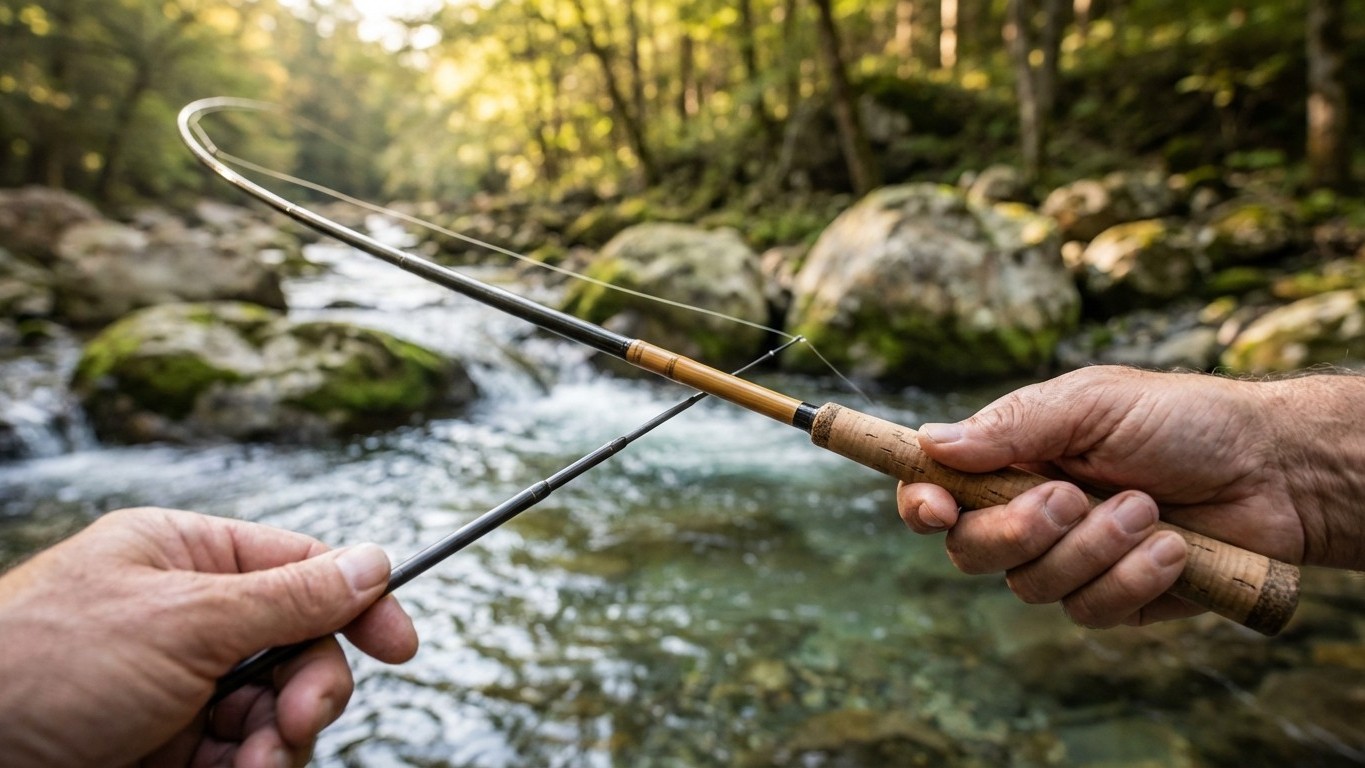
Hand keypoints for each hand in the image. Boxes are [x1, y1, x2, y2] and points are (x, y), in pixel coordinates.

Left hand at [0, 507, 418, 766]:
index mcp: (188, 557)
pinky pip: (242, 754)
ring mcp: (180, 685)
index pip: (303, 567)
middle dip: (309, 689)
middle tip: (297, 723)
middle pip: (300, 645)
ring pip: (276, 709)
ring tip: (252, 764)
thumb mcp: (183, 620)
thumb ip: (289, 596)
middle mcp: (189, 616)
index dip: (359, 602)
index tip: (401, 646)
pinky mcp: (169, 746)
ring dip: (278, 741)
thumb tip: (374, 561)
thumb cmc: (41, 665)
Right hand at [897, 366, 1364, 628]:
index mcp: (1013, 459)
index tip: (935, 509)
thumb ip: (1012, 425)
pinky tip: (1172, 548)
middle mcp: (1030, 514)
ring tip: (1148, 507)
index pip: (938, 492)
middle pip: (970, 549)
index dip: (923, 506)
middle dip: (1017, 530)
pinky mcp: (1114, 601)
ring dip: (1094, 547)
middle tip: (1070, 498)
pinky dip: (1132, 578)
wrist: (1274, 470)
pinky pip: (1090, 610)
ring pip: (1031, 585)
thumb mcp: (1092, 404)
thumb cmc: (1183, 420)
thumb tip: (931, 443)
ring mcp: (1070, 561)